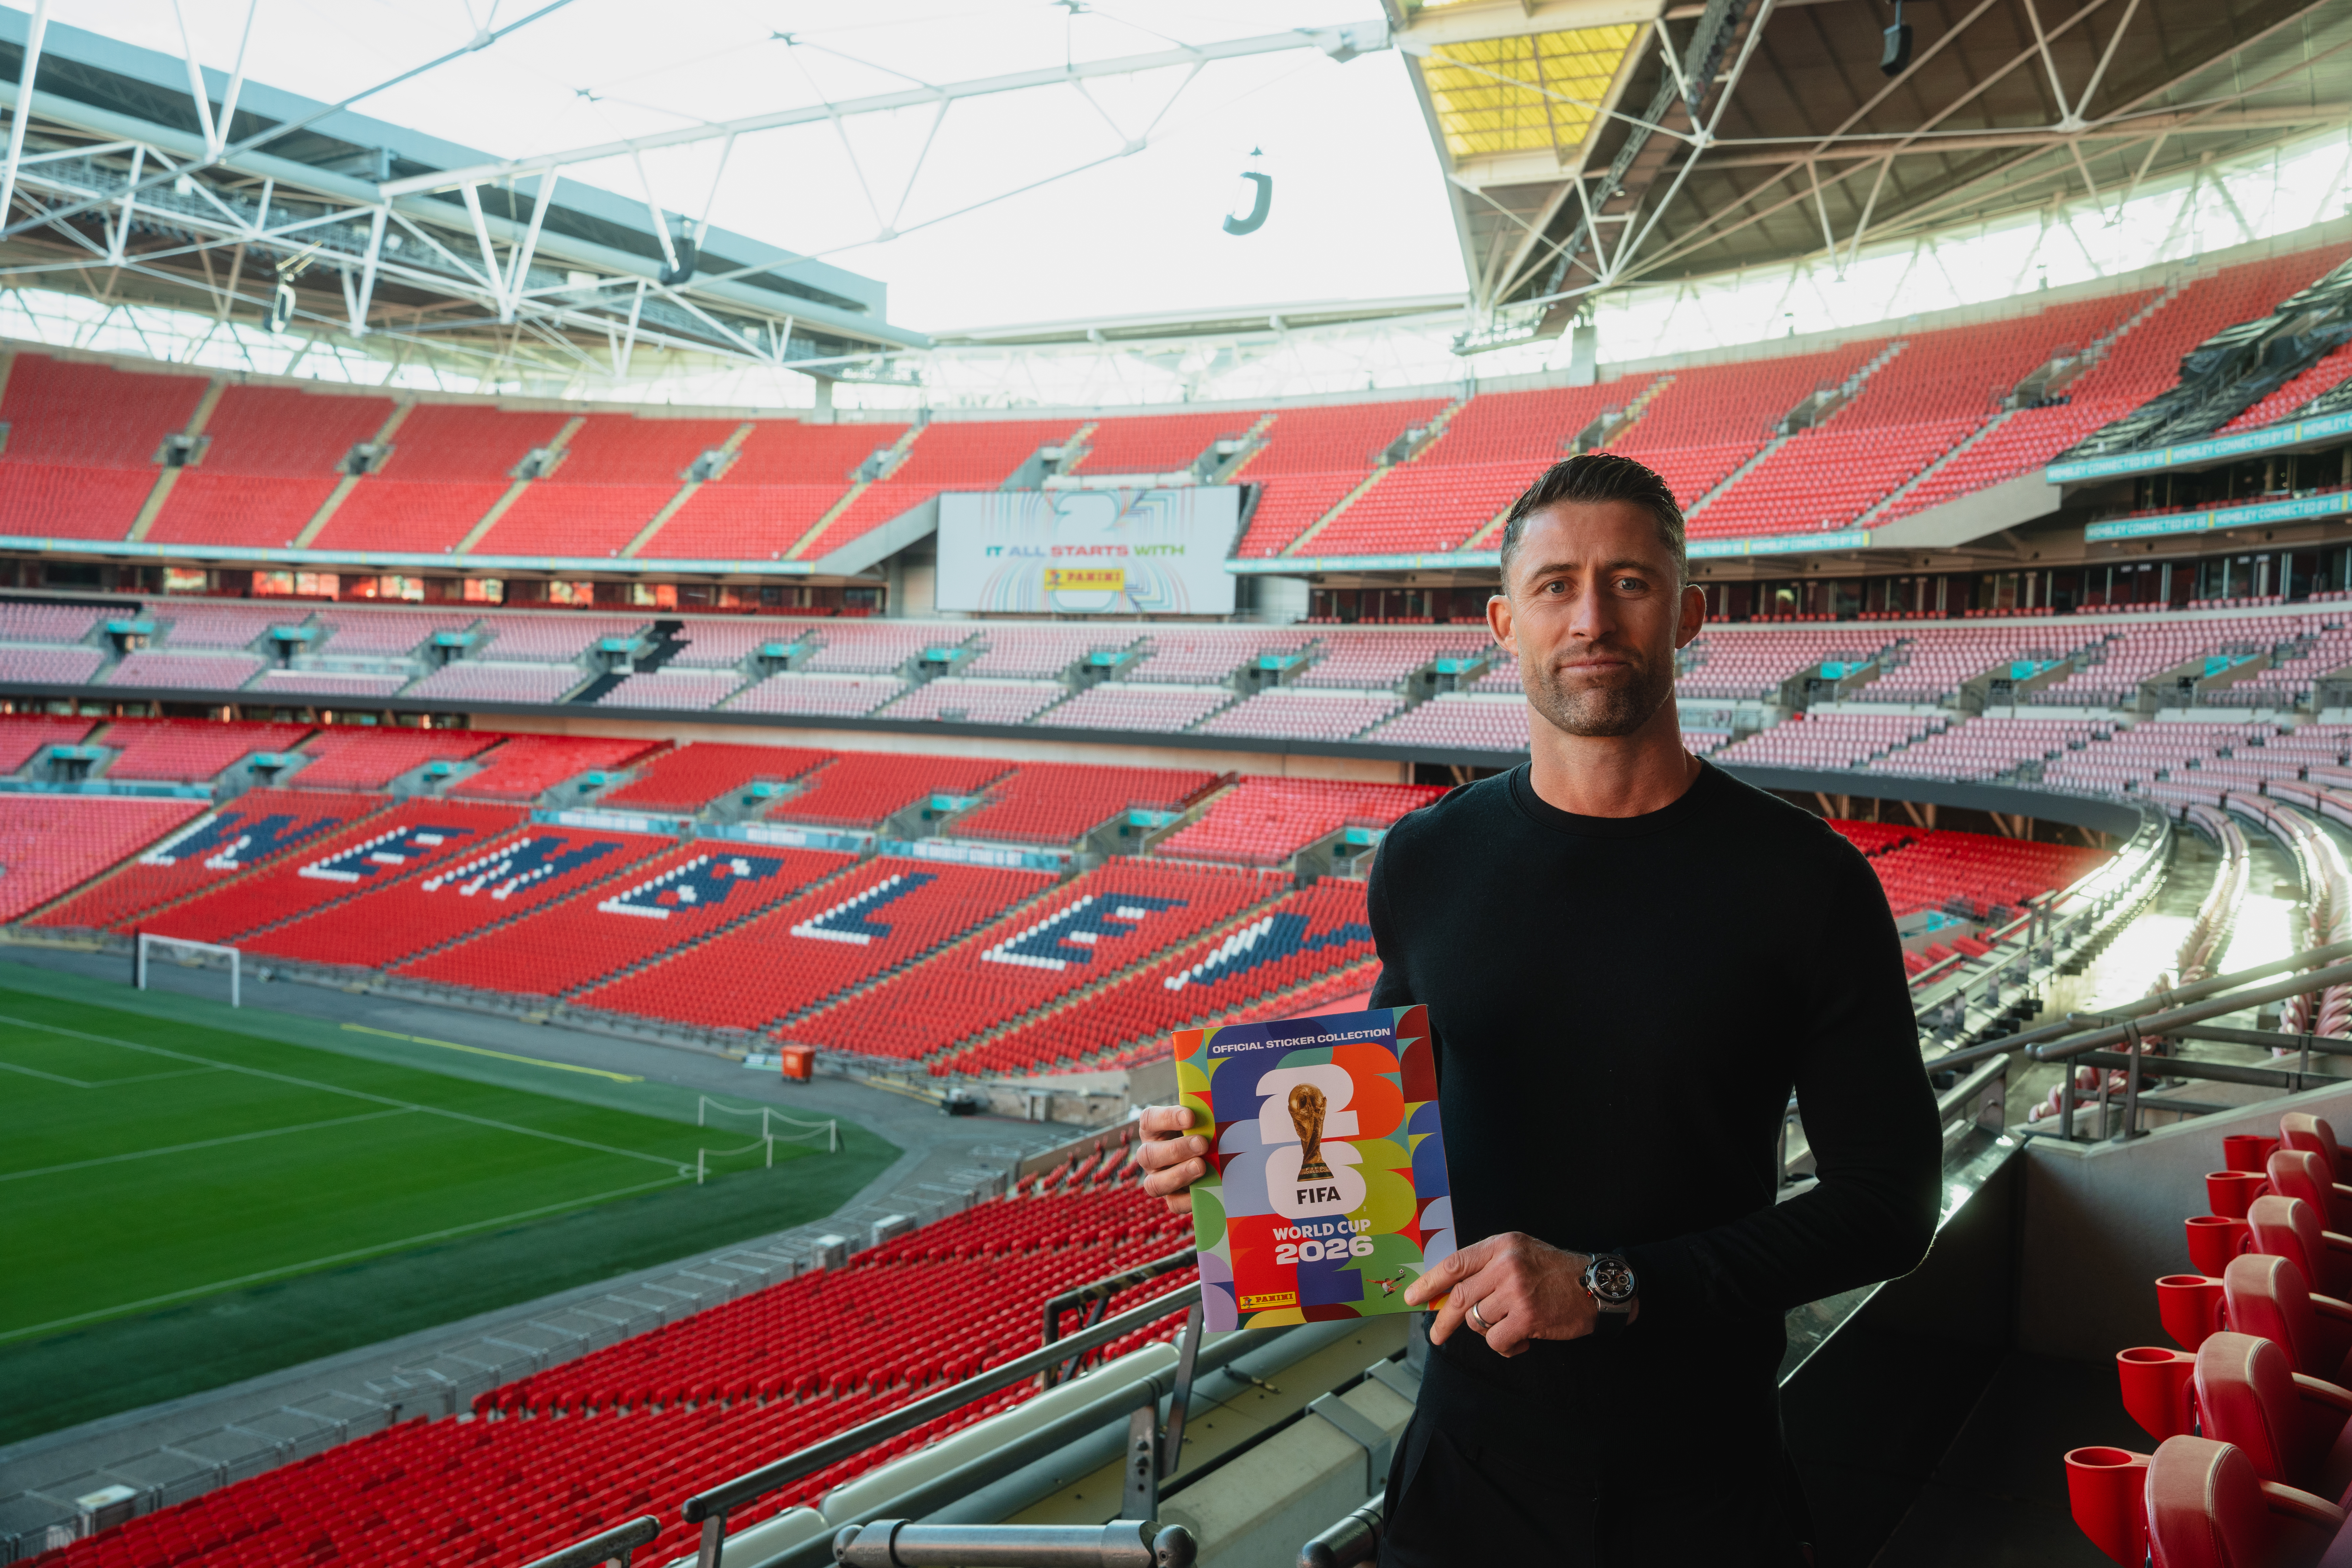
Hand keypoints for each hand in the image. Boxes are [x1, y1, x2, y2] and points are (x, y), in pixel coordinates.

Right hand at [1132, 1104, 1212, 1213]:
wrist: (1216, 1153)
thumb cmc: (1205, 1128)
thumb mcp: (1202, 1118)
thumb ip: (1205, 1114)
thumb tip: (1216, 1110)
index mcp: (1153, 1128)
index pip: (1150, 1120)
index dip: (1168, 1118)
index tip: (1190, 1116)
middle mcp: (1150, 1154)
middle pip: (1148, 1154)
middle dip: (1177, 1150)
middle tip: (1202, 1144)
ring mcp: (1158, 1178)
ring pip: (1155, 1184)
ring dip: (1179, 1175)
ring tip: (1202, 1166)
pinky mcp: (1172, 1198)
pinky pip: (1174, 1204)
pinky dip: (1190, 1199)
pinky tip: (1206, 1190)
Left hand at [1403, 1232, 1632, 1355]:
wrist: (1595, 1287)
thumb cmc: (1555, 1272)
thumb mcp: (1519, 1254)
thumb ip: (1487, 1267)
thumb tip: (1449, 1292)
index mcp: (1501, 1246)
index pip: (1454, 1263)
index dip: (1429, 1282)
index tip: (1413, 1297)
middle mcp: (1506, 1265)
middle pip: (1460, 1297)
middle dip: (1443, 1320)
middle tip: (1436, 1335)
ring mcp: (1516, 1291)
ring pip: (1479, 1321)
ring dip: (1489, 1331)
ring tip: (1510, 1326)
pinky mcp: (1527, 1317)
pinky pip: (1497, 1340)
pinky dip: (1506, 1346)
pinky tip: (1522, 1338)